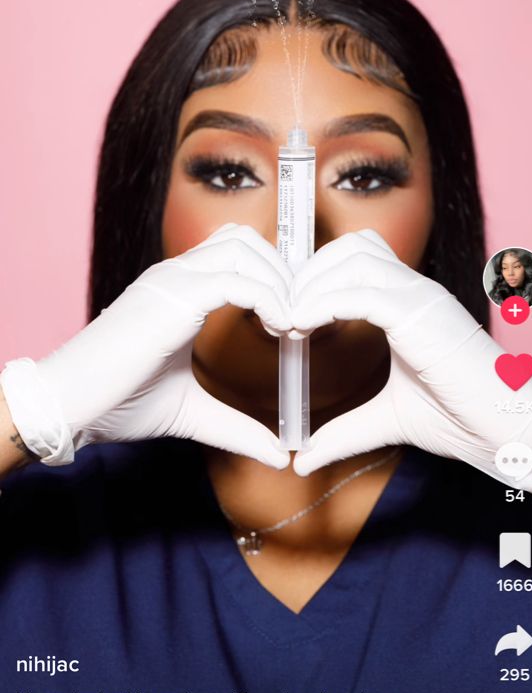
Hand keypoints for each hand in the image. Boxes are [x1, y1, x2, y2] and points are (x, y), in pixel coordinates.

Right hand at [0, 225, 291, 469]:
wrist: (69, 405)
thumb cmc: (116, 404)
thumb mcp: (189, 413)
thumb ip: (233, 427)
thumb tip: (276, 453)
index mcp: (177, 290)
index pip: (234, 251)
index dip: (272, 275)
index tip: (294, 318)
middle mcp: (175, 275)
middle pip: (245, 239)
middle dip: (283, 271)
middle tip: (301, 316)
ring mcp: (171, 281)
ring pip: (244, 248)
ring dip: (279, 281)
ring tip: (292, 324)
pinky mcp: (173, 297)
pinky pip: (236, 279)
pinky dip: (268, 298)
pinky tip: (280, 329)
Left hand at [290, 230, 531, 499]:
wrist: (506, 430)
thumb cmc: (461, 418)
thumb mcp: (387, 421)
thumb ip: (345, 432)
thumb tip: (303, 457)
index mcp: (409, 303)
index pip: (356, 258)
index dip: (315, 278)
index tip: (286, 314)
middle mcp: (415, 290)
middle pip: (350, 247)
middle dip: (307, 274)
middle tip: (281, 313)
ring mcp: (421, 297)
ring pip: (353, 258)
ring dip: (311, 285)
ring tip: (290, 322)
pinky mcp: (421, 315)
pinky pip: (362, 291)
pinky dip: (324, 302)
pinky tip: (302, 327)